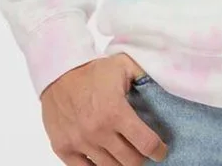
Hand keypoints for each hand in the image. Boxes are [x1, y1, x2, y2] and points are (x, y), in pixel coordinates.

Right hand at [40, 52, 167, 164]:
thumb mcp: (124, 66)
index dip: (158, 150)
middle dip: (140, 158)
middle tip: (141, 151)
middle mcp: (98, 131)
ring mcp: (79, 142)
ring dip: (120, 163)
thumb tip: (163, 87)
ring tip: (124, 154)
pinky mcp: (63, 148)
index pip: (145, 144)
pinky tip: (105, 158)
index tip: (161, 150)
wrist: (58, 71)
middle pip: (129, 162)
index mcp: (116, 112)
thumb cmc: (93, 69)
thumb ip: (145, 78)